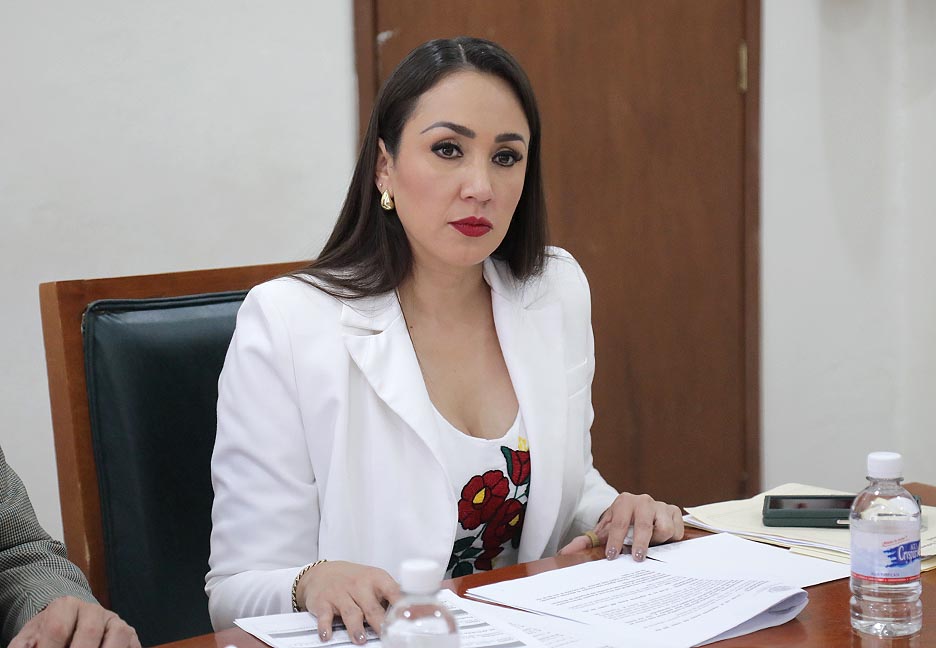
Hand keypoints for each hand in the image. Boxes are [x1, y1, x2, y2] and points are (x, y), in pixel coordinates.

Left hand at [9, 596, 138, 647]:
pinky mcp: (130, 634)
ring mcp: (114, 621)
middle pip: (89, 632)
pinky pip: (132, 643)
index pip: (57, 628)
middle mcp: (94, 610)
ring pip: (119, 634)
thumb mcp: (30, 637)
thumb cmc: (47, 634)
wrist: (70, 623)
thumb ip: (23, 645)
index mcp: (66, 605)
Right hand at [297, 561, 400, 644]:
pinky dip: (325, 626)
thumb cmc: (355, 579)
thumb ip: (390, 595)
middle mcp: (359, 586)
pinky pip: (325, 616)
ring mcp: (341, 594)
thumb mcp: (375, 581)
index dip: (401, 605)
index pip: (393, 592)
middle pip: (372, 607)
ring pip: (351, 613)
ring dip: (355, 627)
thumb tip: (412, 611)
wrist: (324, 572)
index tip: (407, 617)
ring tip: (361, 639)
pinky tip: (327, 635)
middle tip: (387, 633)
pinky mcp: (324, 602)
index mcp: (377, 579)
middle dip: (380, 622)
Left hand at [558, 492, 683, 561]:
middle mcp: (643, 500)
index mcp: (624, 502)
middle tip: (637, 558)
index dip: (615, 541)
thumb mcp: (604, 530)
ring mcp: (660, 505)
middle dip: (641, 544)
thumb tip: (565, 553)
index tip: (612, 556)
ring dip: (657, 541)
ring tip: (650, 544)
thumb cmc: (621, 524)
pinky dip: (670, 540)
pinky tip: (662, 540)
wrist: (639, 512)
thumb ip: (585, 542)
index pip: (619, 523)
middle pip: (645, 526)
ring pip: (664, 529)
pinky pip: (677, 531)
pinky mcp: (674, 511)